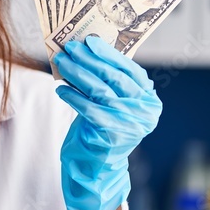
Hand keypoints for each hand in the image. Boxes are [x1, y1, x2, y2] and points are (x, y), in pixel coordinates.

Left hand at [52, 35, 161, 209]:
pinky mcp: (110, 135)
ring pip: (99, 91)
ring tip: (61, 63)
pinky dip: (73, 96)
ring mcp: (129, 124)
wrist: (97, 168)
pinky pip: (88, 109)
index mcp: (149, 101)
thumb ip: (111, 82)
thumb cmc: (103, 130)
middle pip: (113, 78)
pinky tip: (60, 88)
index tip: (89, 41)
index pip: (130, 71)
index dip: (109, 54)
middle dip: (89, 60)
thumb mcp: (114, 104)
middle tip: (70, 48)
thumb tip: (88, 50)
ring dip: (77, 74)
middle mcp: (144, 112)